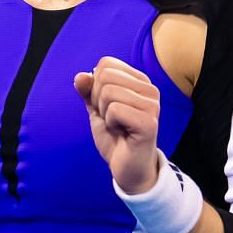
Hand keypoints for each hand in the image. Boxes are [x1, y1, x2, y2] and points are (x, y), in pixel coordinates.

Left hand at [73, 56, 161, 192]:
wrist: (127, 167)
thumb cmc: (115, 137)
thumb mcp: (96, 110)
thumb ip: (88, 91)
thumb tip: (80, 76)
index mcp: (139, 81)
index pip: (106, 64)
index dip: (96, 86)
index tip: (106, 107)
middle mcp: (150, 89)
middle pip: (106, 76)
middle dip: (98, 100)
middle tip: (111, 119)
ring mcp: (152, 105)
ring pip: (109, 93)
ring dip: (104, 114)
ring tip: (117, 126)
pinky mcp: (148, 122)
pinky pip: (114, 110)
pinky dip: (110, 124)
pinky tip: (122, 133)